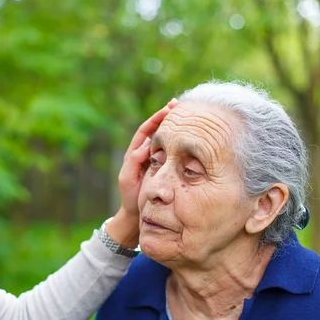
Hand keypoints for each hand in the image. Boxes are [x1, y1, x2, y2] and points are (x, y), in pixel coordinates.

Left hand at [106, 99, 178, 247]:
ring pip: (165, 139)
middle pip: (156, 130)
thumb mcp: (128, 180)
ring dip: (174, 127)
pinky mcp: (163, 169)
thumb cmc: (130, 198)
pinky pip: (172, 152)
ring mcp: (155, 161)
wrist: (136, 215)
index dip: (156, 119)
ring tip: (187, 114)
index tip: (167, 109)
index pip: (146, 130)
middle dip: (166, 116)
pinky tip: (191, 138)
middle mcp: (145, 154)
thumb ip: (133, 163)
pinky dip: (179, 143)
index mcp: (134, 154)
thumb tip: (143, 147)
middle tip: (179, 104)